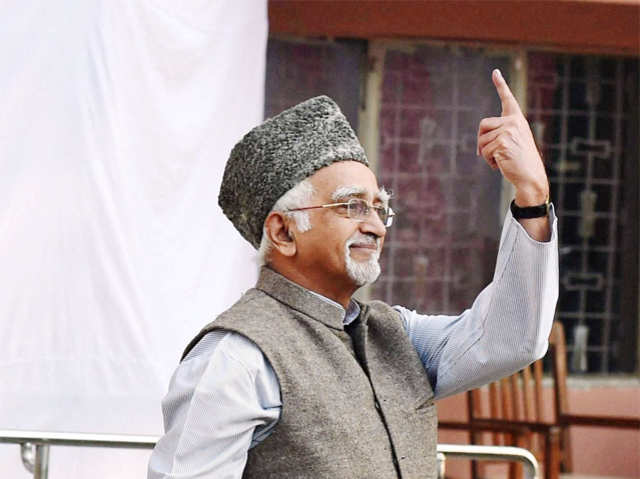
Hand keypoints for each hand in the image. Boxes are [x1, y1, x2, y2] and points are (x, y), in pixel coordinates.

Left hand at [477, 69, 548, 206]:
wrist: (530, 176)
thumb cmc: (520, 161)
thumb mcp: (512, 143)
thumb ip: (499, 135)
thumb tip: (479, 140)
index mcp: (517, 120)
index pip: (507, 99)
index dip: (501, 84)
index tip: (495, 72)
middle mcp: (513, 122)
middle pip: (482, 125)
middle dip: (481, 141)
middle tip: (490, 153)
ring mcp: (508, 131)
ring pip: (481, 140)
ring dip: (486, 154)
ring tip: (500, 160)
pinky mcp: (502, 142)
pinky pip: (484, 151)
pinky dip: (488, 161)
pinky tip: (500, 165)